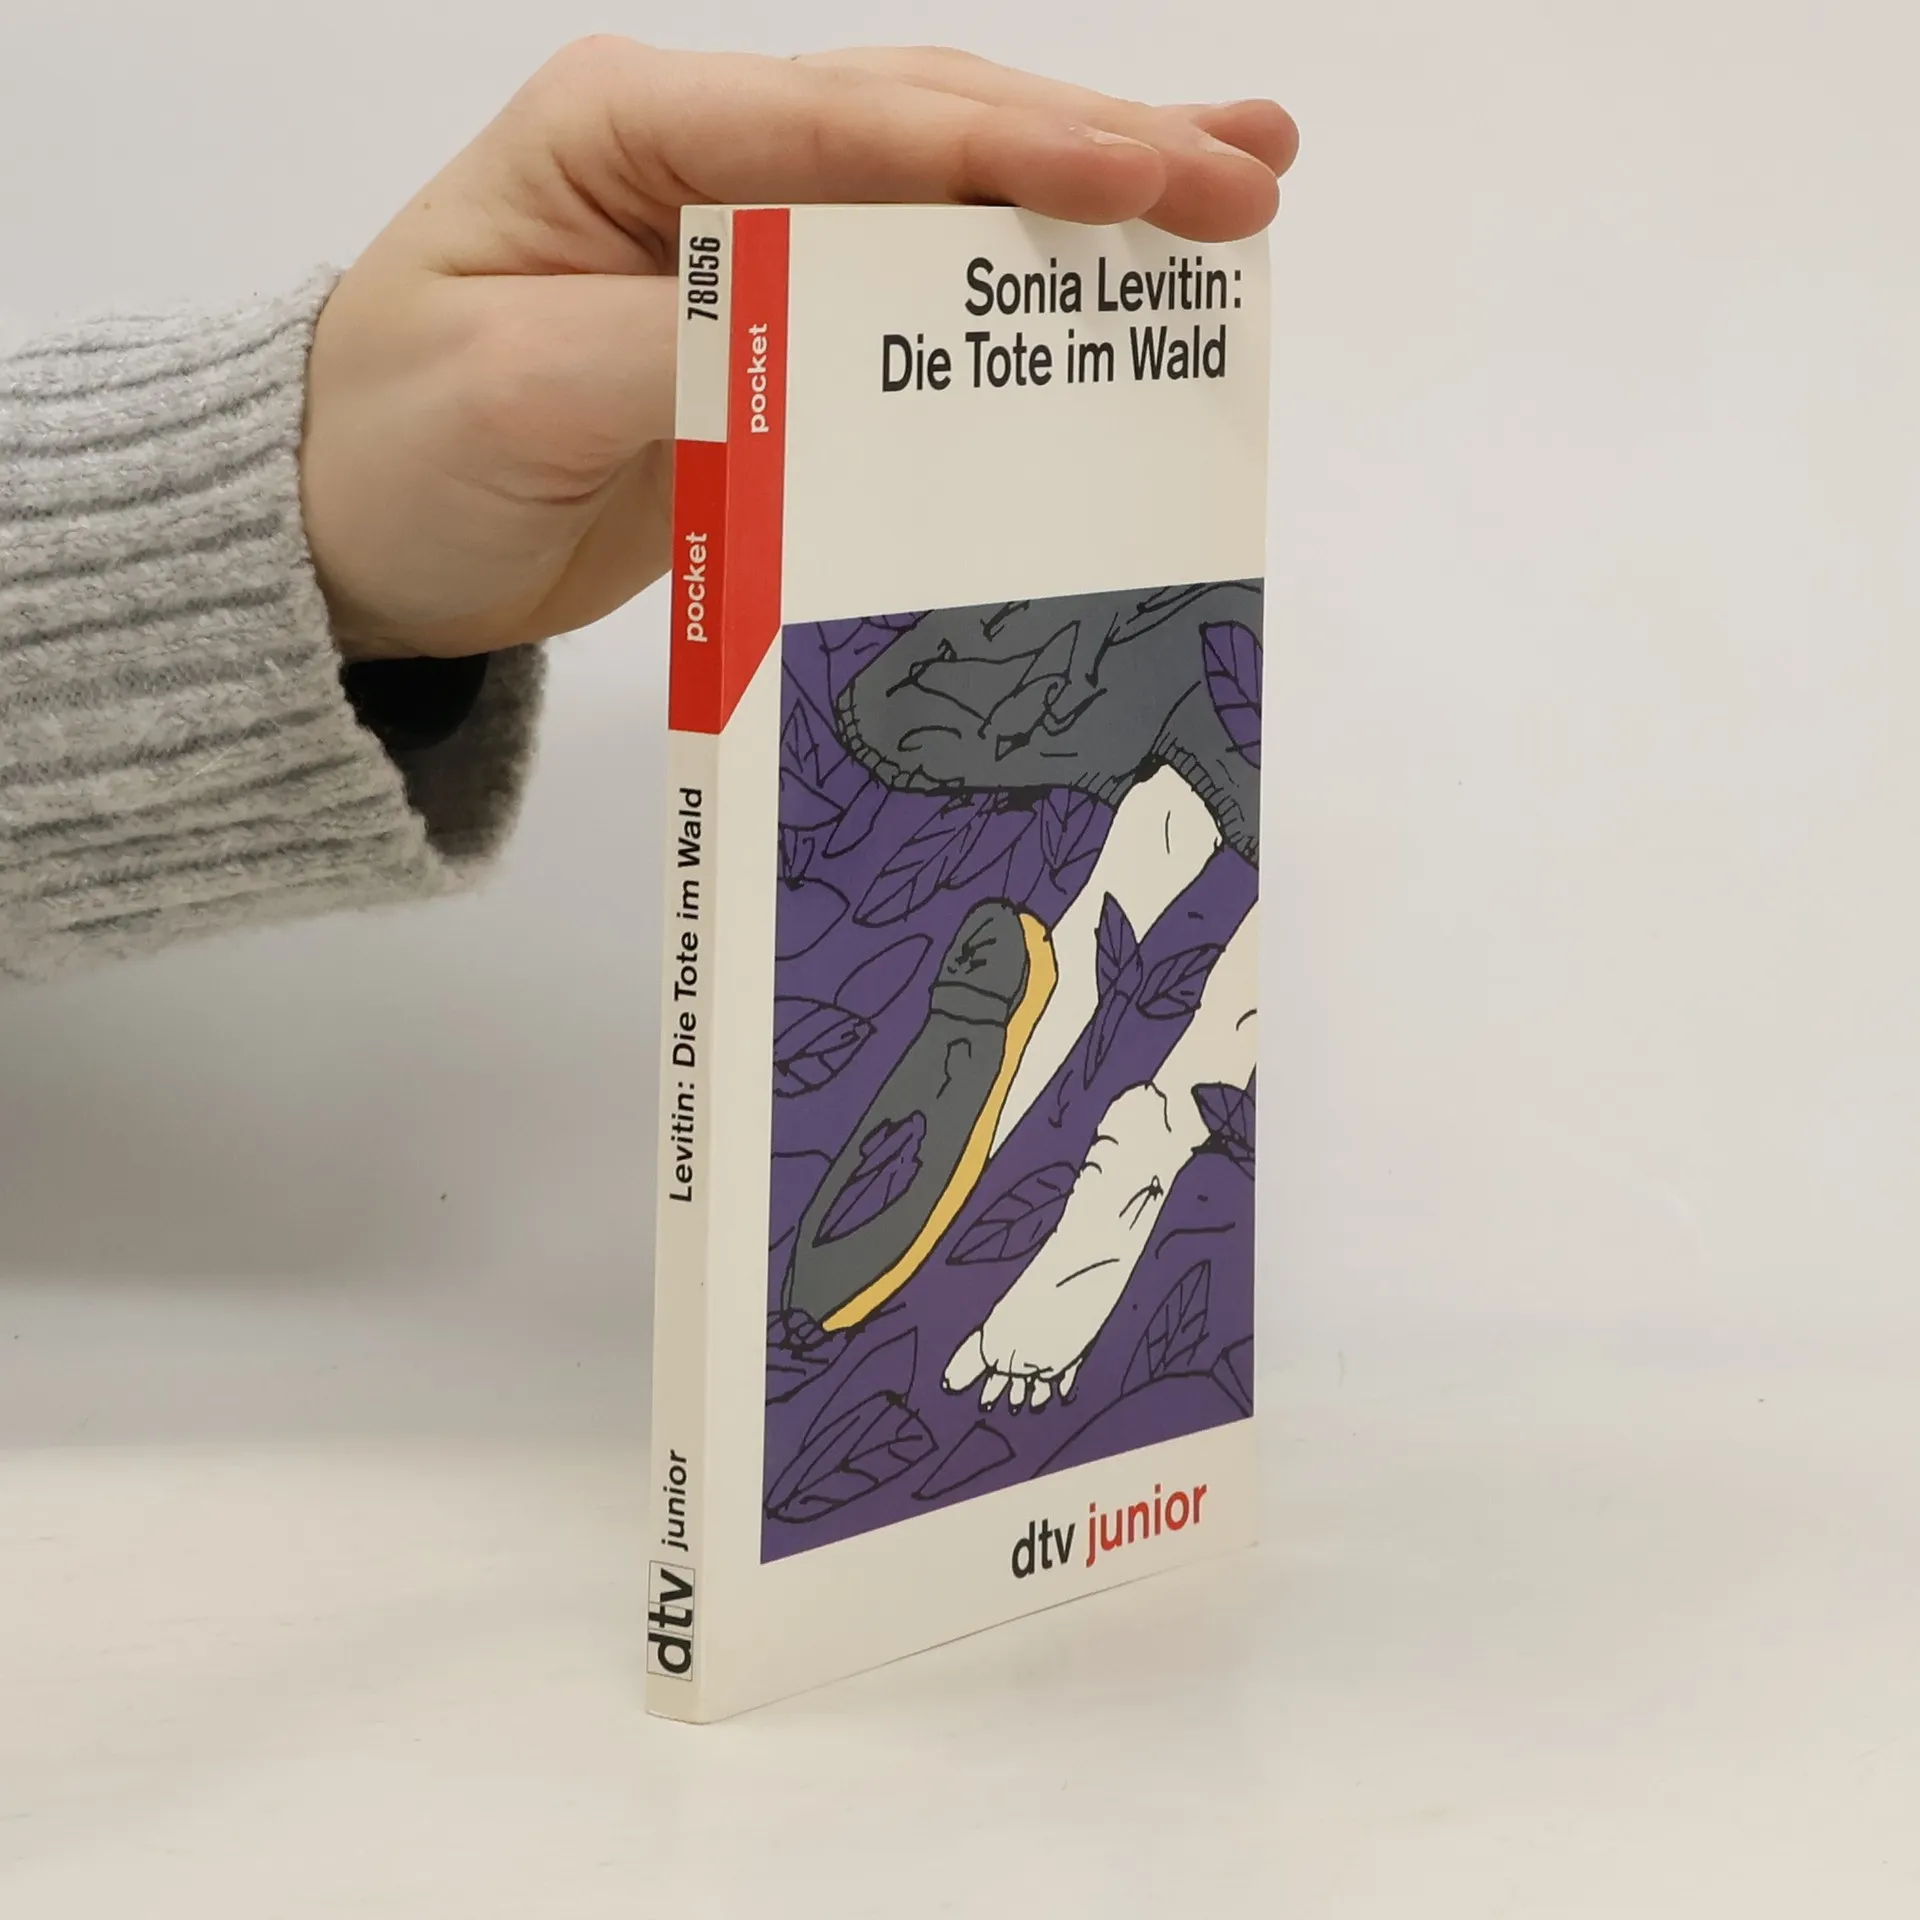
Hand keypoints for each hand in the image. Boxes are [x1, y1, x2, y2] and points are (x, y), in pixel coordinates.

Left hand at [300, 40, 1298, 661]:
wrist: (354, 537)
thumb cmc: (399, 452)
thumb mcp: (518, 394)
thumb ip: (681, 348)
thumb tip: (838, 343)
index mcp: (635, 131)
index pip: (855, 123)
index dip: (1012, 151)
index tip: (1154, 180)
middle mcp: (706, 160)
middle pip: (931, 133)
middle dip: (1100, 150)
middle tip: (1256, 171)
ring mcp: (746, 242)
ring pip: (944, 198)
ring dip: (1091, 195)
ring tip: (1240, 185)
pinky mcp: (771, 335)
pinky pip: (916, 300)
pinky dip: (1018, 289)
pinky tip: (1107, 286)